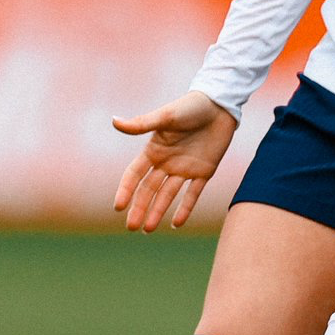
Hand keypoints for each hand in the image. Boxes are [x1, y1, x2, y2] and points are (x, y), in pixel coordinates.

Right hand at [113, 90, 238, 231]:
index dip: (126, 190)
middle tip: (131, 227)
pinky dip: (185, 208)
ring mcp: (184, 169)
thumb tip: (114, 122)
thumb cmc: (190, 106)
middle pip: (149, 190)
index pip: (134, 174)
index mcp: (154, 150)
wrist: (220, 105)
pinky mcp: (204, 172)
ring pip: (167, 195)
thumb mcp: (165, 116)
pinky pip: (193, 194)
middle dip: (139, 208)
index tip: (118, 207)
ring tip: (148, 229)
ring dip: (157, 211)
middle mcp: (166, 162)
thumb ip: (141, 124)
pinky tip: (176, 224)